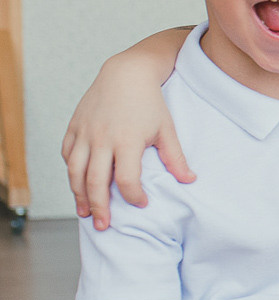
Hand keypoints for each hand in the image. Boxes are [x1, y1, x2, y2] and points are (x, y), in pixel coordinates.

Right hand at [62, 57, 192, 228]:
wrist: (126, 73)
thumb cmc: (150, 103)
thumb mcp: (167, 129)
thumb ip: (175, 157)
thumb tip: (190, 181)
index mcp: (127, 140)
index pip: (126, 179)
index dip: (133, 196)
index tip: (142, 203)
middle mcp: (101, 139)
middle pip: (94, 181)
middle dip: (100, 207)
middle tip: (105, 226)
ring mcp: (84, 133)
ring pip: (74, 171)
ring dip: (79, 195)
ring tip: (86, 213)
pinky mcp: (74, 127)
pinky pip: (67, 154)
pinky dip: (71, 172)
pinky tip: (78, 185)